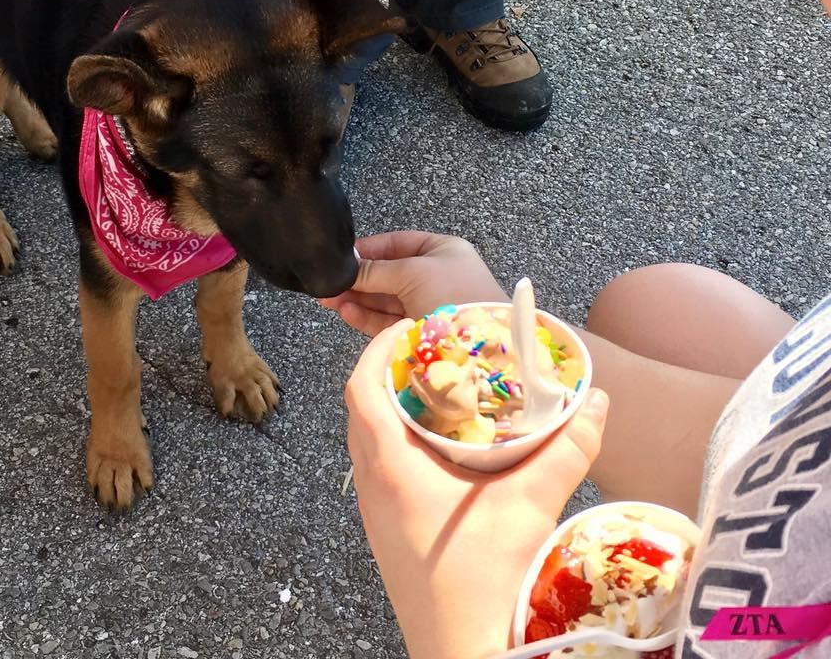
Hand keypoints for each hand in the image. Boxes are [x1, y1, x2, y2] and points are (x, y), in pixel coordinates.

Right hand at [321, 231, 508, 335]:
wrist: (481, 344)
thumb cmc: (457, 296)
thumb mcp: (412, 272)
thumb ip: (375, 269)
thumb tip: (347, 266)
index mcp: (442, 251)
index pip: (397, 244)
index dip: (369, 249)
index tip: (343, 256)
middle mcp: (436, 276)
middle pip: (388, 272)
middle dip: (359, 277)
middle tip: (329, 282)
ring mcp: (428, 304)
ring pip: (385, 299)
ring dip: (357, 298)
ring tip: (329, 298)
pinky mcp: (421, 332)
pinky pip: (388, 320)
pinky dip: (366, 316)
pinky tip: (346, 312)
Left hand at [346, 320, 609, 658]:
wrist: (463, 654)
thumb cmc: (486, 580)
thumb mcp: (530, 506)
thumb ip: (567, 451)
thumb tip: (595, 403)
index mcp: (390, 467)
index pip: (361, 387)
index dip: (379, 350)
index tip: (410, 331)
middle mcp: (371, 484)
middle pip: (362, 409)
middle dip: (391, 374)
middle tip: (432, 358)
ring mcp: (373, 511)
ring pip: (368, 440)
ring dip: (393, 410)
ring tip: (439, 396)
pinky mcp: (385, 532)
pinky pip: (378, 468)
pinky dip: (399, 442)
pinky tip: (443, 452)